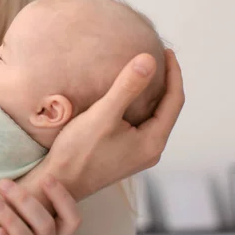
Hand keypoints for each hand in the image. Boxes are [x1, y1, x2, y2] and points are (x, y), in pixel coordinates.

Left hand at [0, 176, 79, 234]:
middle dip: (25, 201)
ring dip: (11, 219)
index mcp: (55, 234)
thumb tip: (34, 151)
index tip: (47, 178)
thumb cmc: (14, 227)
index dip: (62, 198)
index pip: (72, 220)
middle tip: (3, 183)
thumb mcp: (28, 214)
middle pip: (46, 225)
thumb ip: (33, 197)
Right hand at [46, 49, 184, 199]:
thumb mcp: (103, 115)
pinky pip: (140, 125)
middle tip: (157, 58)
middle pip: (167, 110)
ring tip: (143, 73)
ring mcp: (137, 154)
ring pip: (153, 118)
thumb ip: (127, 87)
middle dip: (166, 83)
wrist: (60, 183)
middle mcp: (151, 150)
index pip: (174, 101)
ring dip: (151, 95)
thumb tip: (149, 59)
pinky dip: (138, 107)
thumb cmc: (79, 151)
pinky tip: (125, 98)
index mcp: (153, 141)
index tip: (166, 51)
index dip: (173, 74)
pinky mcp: (124, 154)